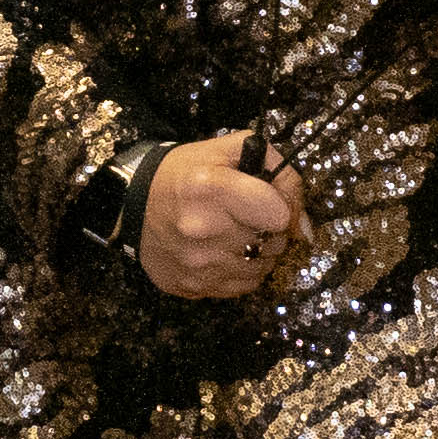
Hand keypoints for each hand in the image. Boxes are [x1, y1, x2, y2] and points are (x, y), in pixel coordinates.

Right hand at [138, 126, 307, 300]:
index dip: (282, 206)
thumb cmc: (185, 173)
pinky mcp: (193, 288)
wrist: (133, 205)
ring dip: (257, 252)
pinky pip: (243, 286)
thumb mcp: (230, 150)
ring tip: (232, 233)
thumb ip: (279, 173)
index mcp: (211, 189)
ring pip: (262, 268)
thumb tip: (304, 227)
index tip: (267, 200)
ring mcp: (197, 264)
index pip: (280, 215)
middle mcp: (203, 231)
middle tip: (245, 215)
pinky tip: (222, 253)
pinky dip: (241, 270)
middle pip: (273, 242)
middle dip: (269, 228)